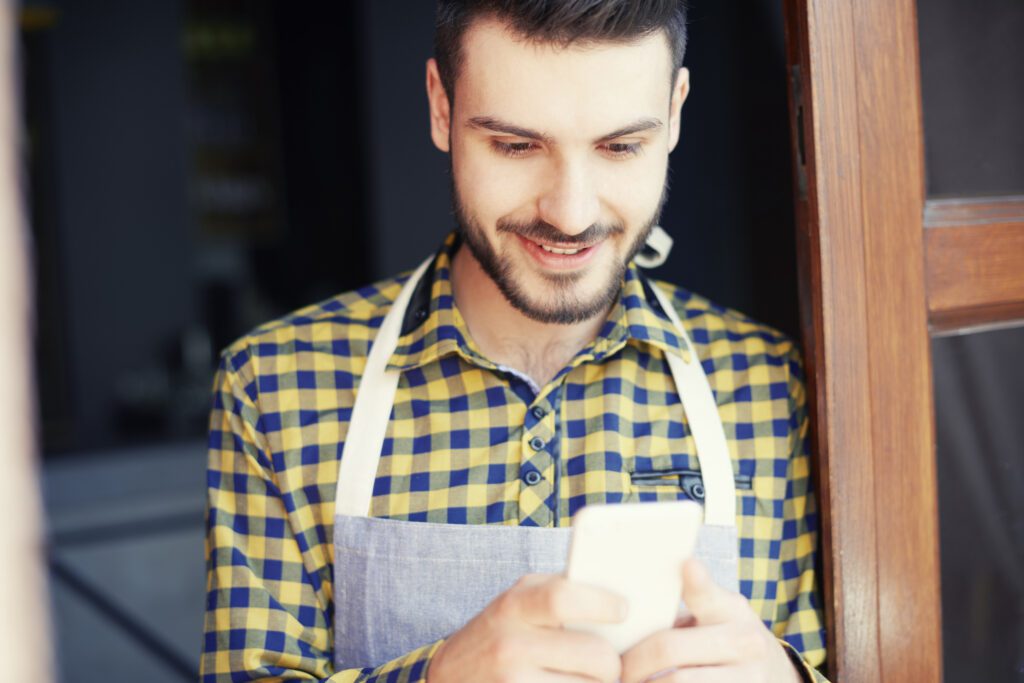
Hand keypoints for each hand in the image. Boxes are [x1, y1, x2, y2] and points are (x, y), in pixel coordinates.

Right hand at [427, 573, 625, 682]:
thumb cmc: (499, 633)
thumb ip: (558, 590)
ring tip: (585, 679)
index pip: (562, 598)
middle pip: (594, 655)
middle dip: (611, 662)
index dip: (601, 603)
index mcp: (513, 606)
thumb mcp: (518, 601)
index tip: (622, 609)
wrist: (449, 677)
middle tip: (608, 662)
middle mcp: (510, 645)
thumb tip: (617, 591)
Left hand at [620, 560, 802, 682]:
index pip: (708, 594)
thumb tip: (629, 604)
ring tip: (626, 681)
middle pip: (669, 648)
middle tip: (617, 668)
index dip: (698, 581)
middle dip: (633, 661)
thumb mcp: (720, 615)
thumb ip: (687, 606)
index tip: (688, 565)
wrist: (776, 677)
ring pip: (676, 682)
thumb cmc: (728, 639)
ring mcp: (746, 678)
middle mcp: (744, 643)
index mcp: (731, 610)